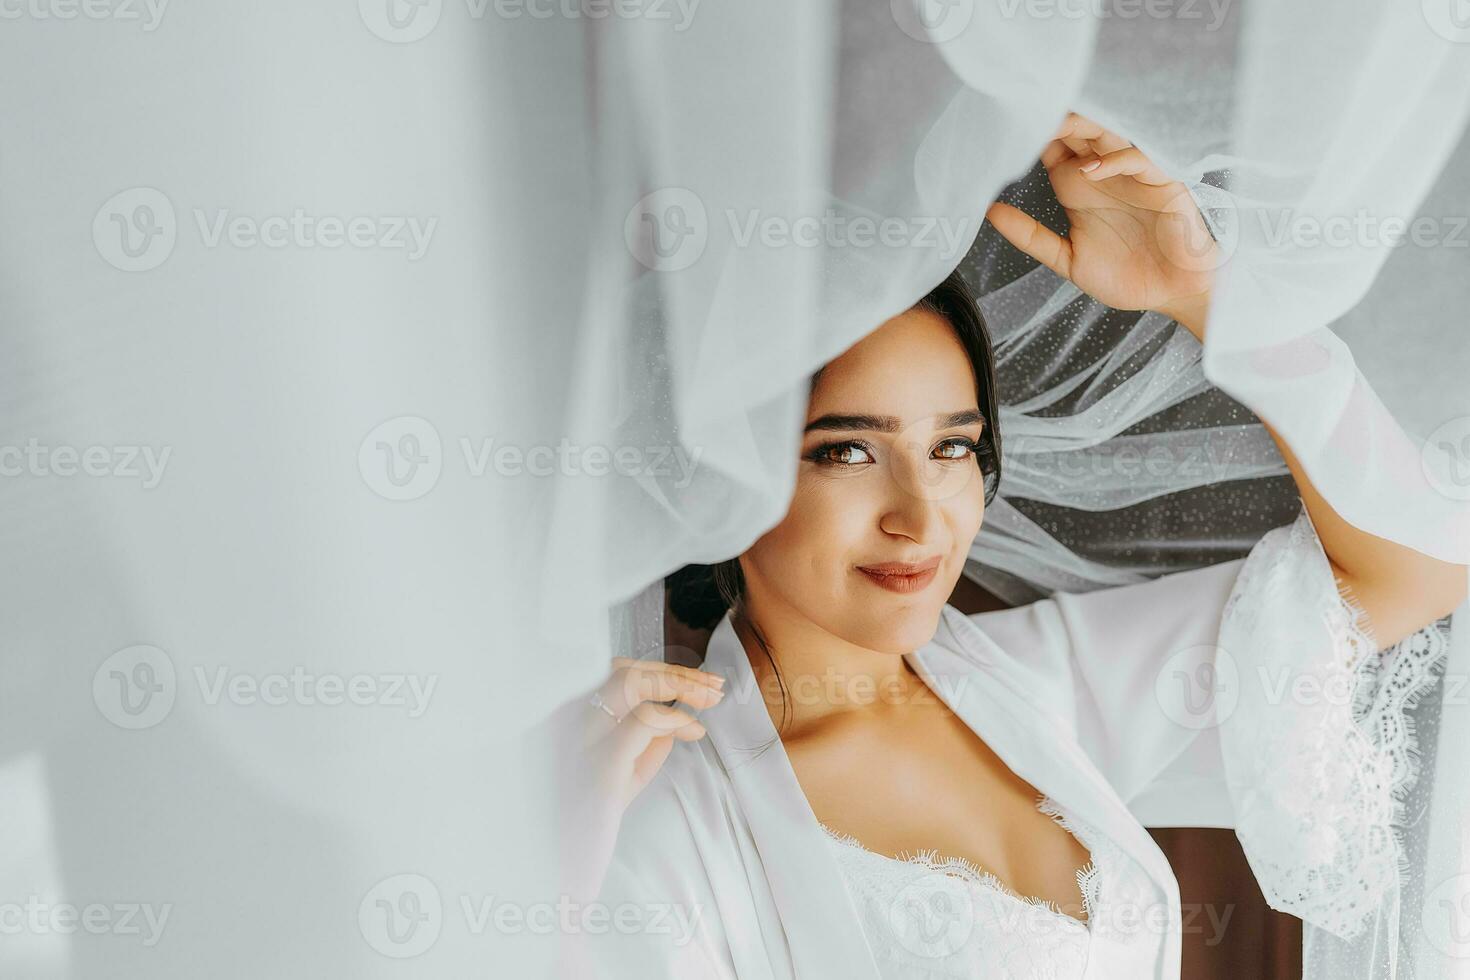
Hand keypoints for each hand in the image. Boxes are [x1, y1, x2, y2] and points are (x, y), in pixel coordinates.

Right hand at [546, 656, 724, 901]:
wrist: (563, 861)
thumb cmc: (590, 819)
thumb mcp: (622, 773)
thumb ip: (646, 741)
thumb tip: (677, 714)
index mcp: (573, 718)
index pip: (617, 673)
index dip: (663, 672)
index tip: (699, 684)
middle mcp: (571, 720)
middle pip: (626, 670)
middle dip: (677, 673)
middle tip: (715, 687)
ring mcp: (583, 738)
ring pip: (631, 682)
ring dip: (679, 684)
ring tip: (711, 698)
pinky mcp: (601, 763)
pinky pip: (643, 720)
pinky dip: (675, 718)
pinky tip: (693, 731)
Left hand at [985, 112, 1219, 338]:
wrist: (1173, 294)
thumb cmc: (1126, 276)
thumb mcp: (1068, 259)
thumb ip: (1032, 237)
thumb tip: (990, 212)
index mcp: (1080, 188)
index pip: (1055, 148)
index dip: (1035, 136)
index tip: (1009, 129)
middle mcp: (1104, 175)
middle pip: (1079, 132)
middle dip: (1056, 121)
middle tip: (1029, 115)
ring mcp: (1133, 177)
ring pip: (1109, 135)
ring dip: (1084, 128)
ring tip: (1058, 127)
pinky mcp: (1162, 184)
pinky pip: (1139, 159)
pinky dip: (1115, 160)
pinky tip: (1091, 170)